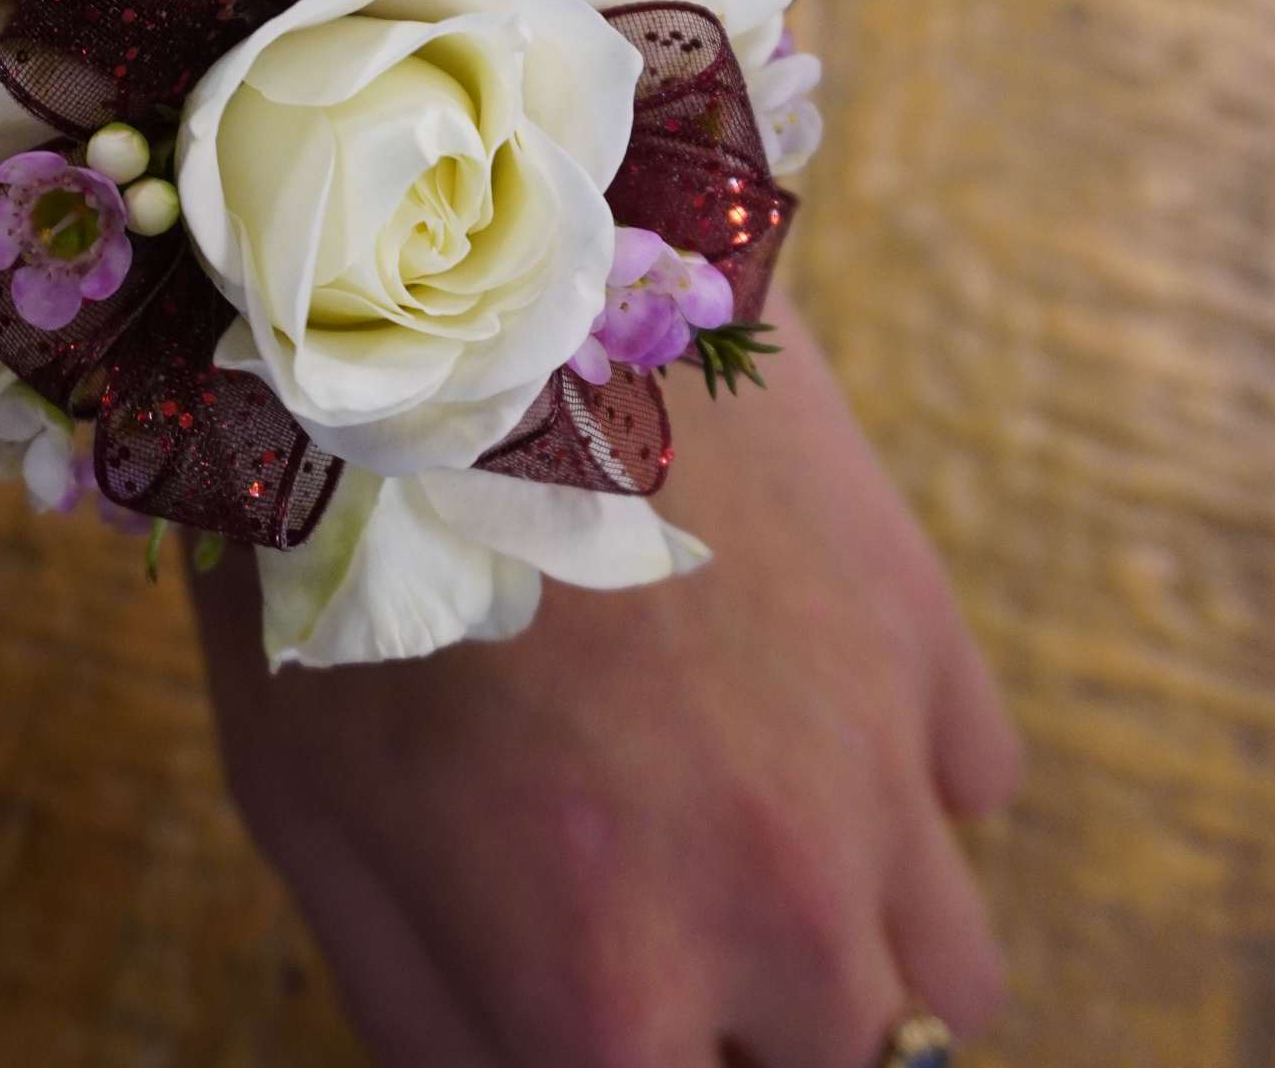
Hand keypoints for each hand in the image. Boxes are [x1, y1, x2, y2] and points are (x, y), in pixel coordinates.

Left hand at [188, 292, 1022, 1065]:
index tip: (595, 992)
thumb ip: (427, 1012)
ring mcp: (876, 770)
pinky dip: (897, 784)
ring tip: (727, 826)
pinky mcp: (924, 631)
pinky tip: (779, 685)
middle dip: (749, 1036)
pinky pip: (972, 797)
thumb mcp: (302, 809)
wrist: (458, 284)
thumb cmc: (334, 546)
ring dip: (854, 946)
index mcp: (602, 992)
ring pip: (952, 985)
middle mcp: (780, 917)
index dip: (622, 1063)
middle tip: (652, 919)